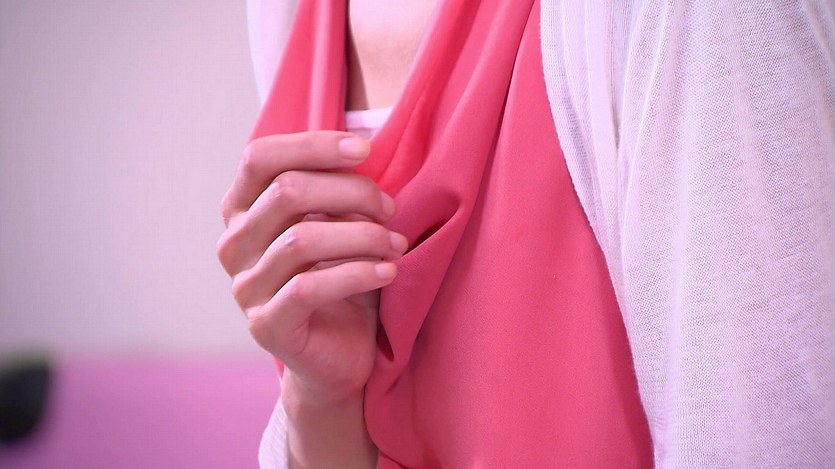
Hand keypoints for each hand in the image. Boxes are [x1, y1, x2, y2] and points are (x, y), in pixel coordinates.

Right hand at [217, 130, 405, 402]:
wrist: (338, 357)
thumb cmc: (341, 279)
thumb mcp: (336, 226)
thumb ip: (335, 192)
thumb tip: (362, 151)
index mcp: (242, 211)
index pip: (260, 158)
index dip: (313, 144)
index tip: (365, 148)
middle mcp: (233, 245)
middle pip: (286, 192)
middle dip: (351, 191)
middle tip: (390, 207)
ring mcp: (244, 287)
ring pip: (301, 240)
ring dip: (362, 235)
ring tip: (396, 243)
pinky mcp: (266, 325)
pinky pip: (310, 288)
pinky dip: (358, 273)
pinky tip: (388, 272)